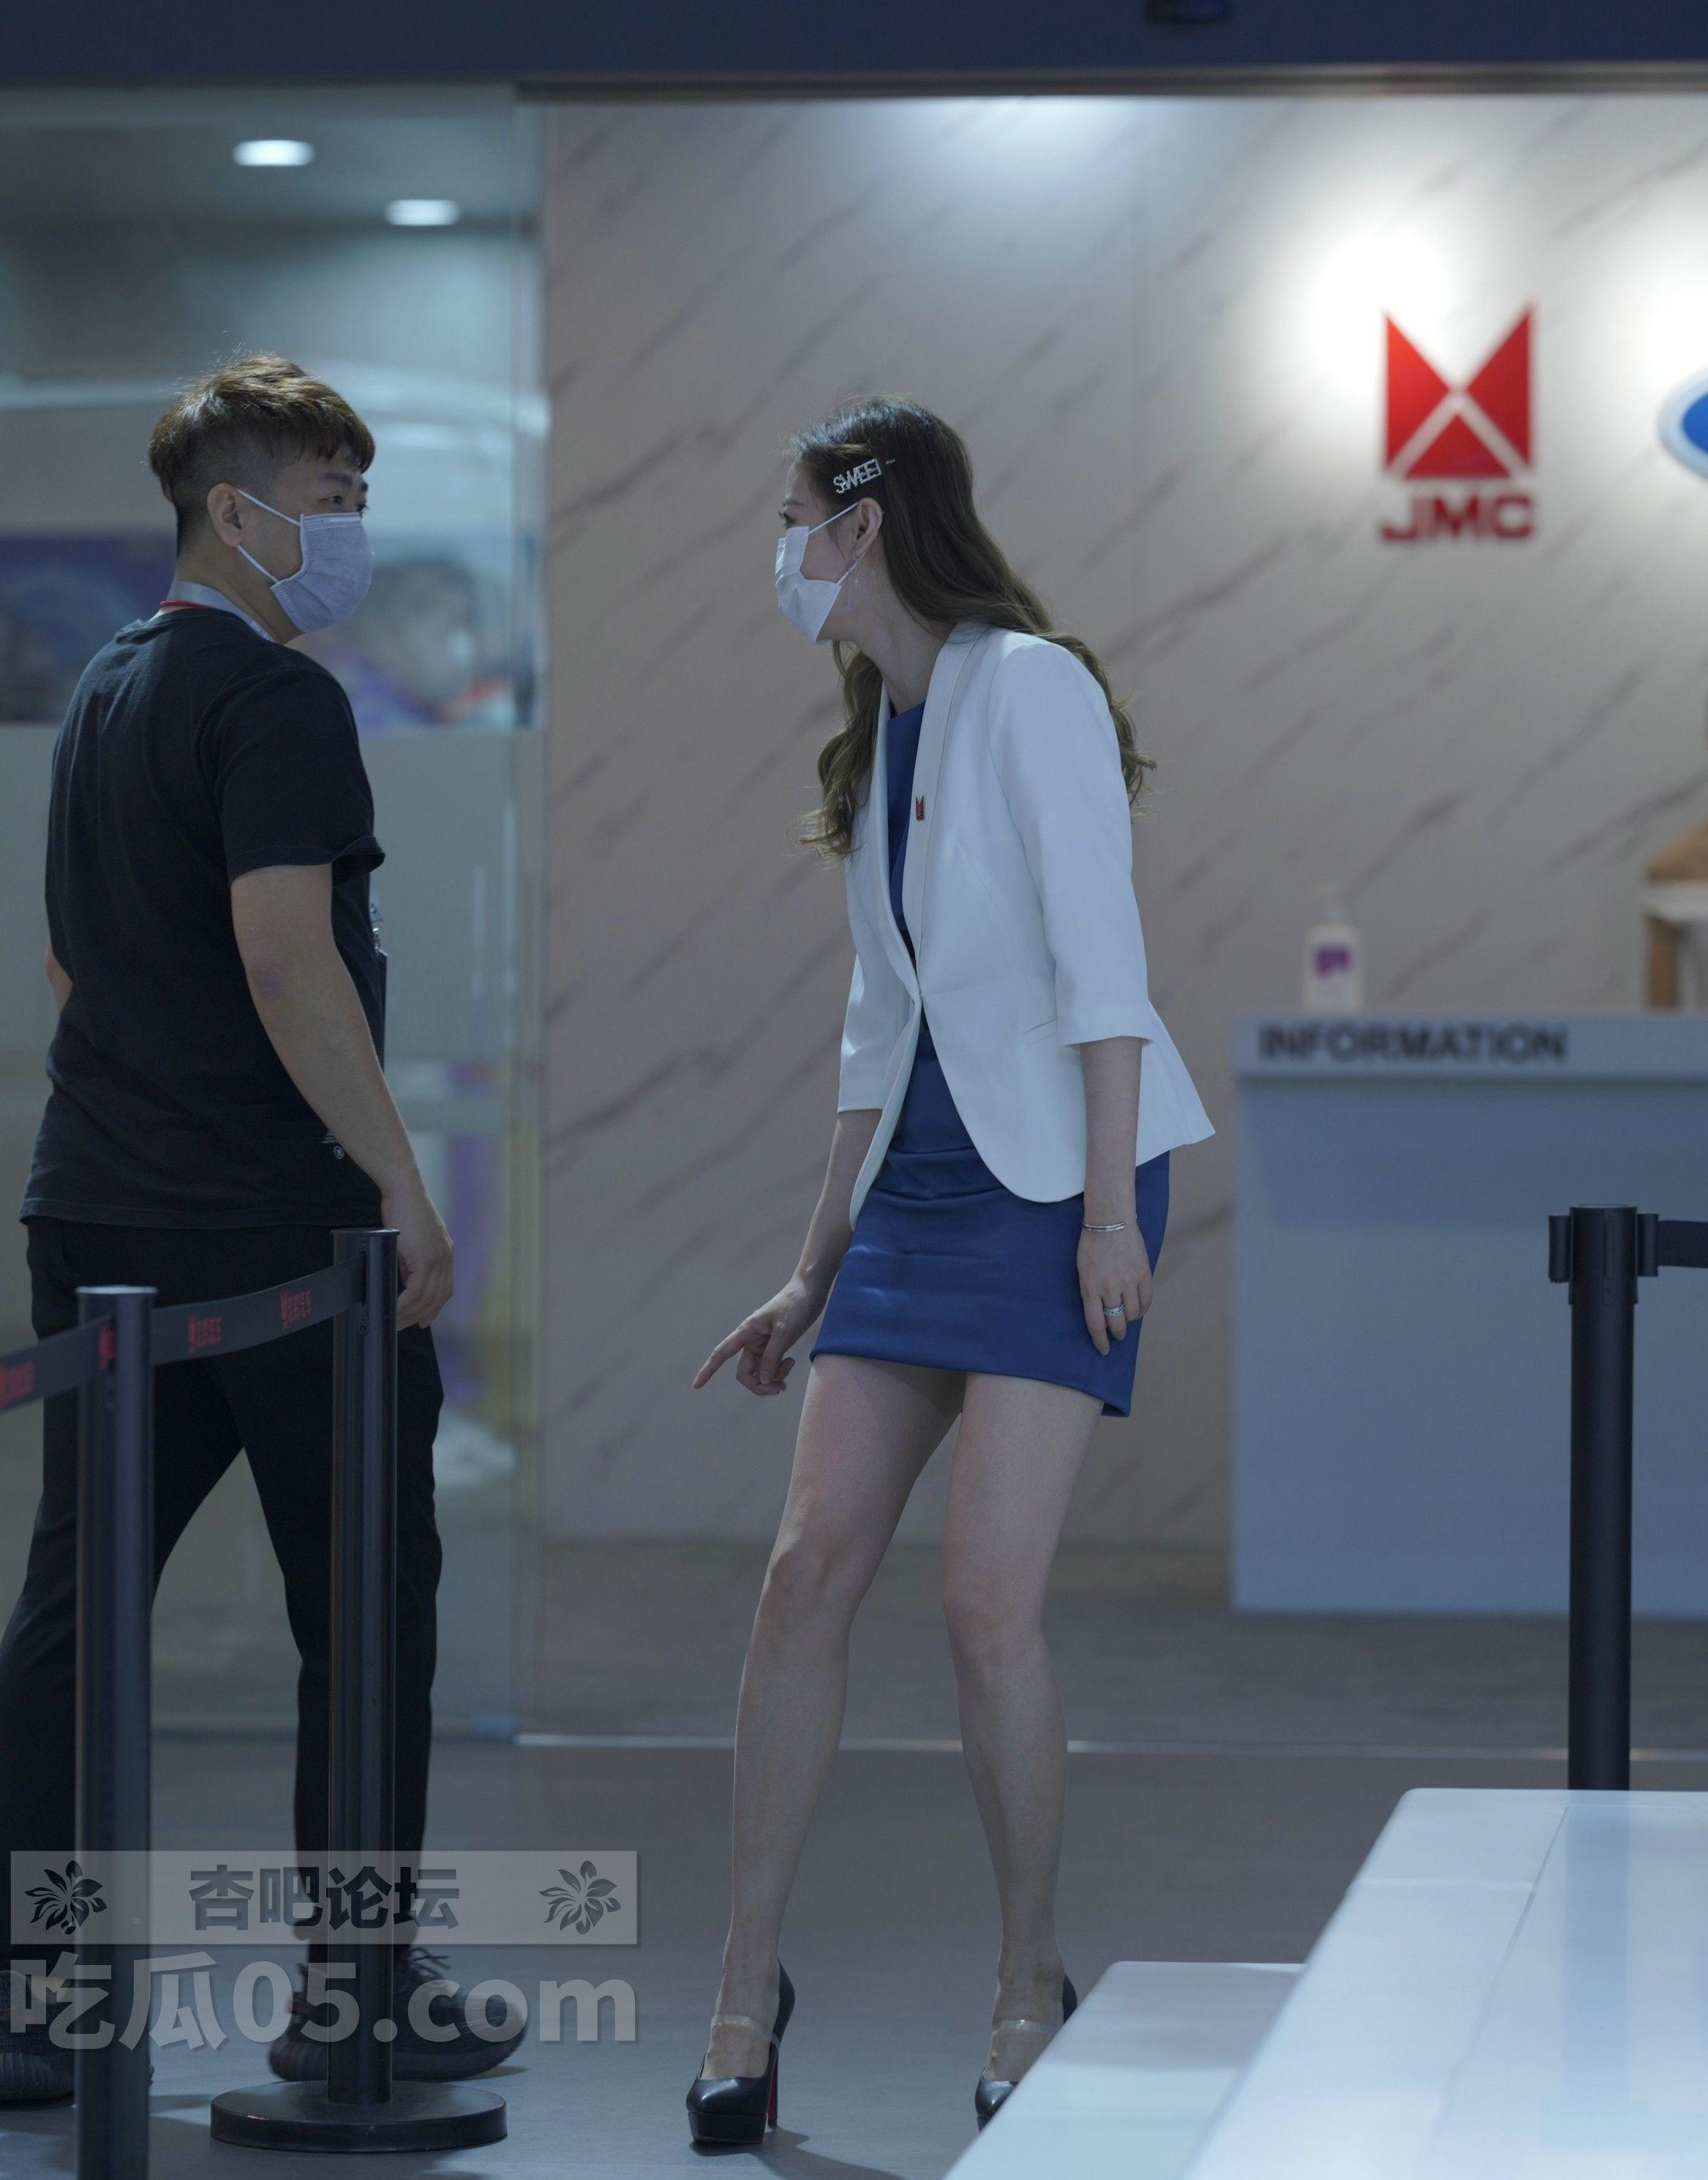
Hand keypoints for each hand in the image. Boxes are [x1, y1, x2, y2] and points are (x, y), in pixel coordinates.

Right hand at [382, 1173, 453, 1329]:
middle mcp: (446, 1257)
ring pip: (426, 1297)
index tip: (424, 1319)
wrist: (403, 1189)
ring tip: (396, 1322)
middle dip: (422, 1315)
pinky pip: (416, 1290)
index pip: (444, 1288)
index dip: (435, 1306)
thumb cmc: (403, 1209)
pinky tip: (394, 1310)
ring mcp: (438, 1258)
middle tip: (405, 1326)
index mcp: (445, 1253)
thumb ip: (411, 1260)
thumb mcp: (410, 1240)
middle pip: (438, 1297)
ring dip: (411, 1313)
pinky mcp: (426, 1258)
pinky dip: (404, 1303)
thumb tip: (405, 1278)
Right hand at [692, 1273, 828, 1395]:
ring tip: (789, 1369)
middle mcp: (751, 1340)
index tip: (696, 1386)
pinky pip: (771, 1367)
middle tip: (780, 1388)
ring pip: (760, 1373)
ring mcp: (763, 1345)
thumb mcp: (784, 1330)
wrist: (809, 1292)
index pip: (721, 1353)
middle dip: (760, 1385)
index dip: (708, 1370)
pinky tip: (791, 1364)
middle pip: (745, 1373)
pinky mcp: (776, 1347)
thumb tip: (763, 1380)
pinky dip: (779, 1372)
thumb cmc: (794, 1304)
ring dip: (773, 1379)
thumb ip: (773, 1356)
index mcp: (746, 1332)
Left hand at [1078, 1220, 1151, 1355]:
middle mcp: (1109, 1288)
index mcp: (1090, 1288)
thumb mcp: (1083, 1272)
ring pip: (1132, 1314)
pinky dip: (1142, 1309)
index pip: (1096, 1324)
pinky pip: (1146, 1301)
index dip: (1100, 1341)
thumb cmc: (1092, 1246)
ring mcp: (1128, 1281)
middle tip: (1117, 1335)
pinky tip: (1138, 1309)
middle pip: (1116, 1322)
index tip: (1104, 1350)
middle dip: (1117, 1333)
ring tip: (1127, 1320)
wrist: (1110, 1221)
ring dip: (1129, 1321)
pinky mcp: (1143, 1274)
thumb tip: (1101, 1314)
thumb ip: (1091, 1294)